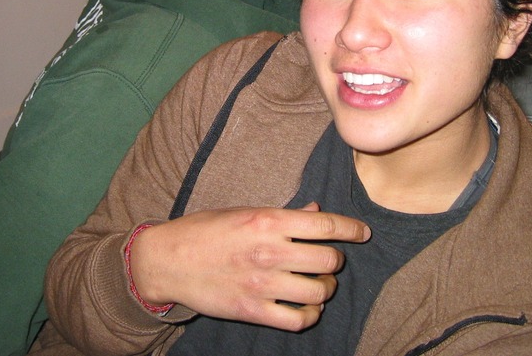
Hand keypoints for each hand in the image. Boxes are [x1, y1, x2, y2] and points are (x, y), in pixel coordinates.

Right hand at [129, 203, 369, 330]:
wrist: (168, 260)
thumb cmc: (207, 230)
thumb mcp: (246, 211)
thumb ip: (284, 214)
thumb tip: (316, 211)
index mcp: (269, 220)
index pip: (326, 225)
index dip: (352, 229)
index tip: (363, 233)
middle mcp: (269, 251)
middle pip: (329, 260)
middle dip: (336, 260)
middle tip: (328, 261)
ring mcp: (262, 284)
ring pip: (319, 292)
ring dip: (326, 288)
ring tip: (319, 284)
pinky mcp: (252, 310)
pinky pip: (298, 320)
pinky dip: (310, 315)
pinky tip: (307, 307)